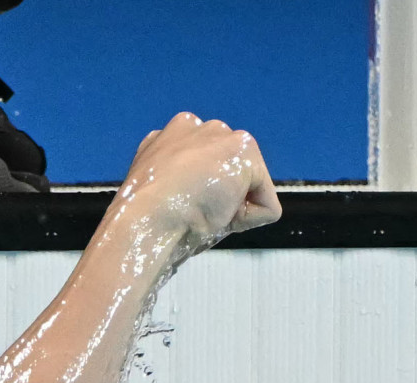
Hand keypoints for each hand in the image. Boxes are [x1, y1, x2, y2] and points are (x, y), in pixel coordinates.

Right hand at [117, 112, 281, 244]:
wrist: (149, 218)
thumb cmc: (152, 217)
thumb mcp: (166, 190)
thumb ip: (185, 179)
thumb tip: (203, 190)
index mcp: (175, 135)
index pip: (210, 171)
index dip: (205, 199)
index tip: (183, 206)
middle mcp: (199, 127)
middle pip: (234, 175)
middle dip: (223, 197)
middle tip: (194, 209)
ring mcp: (224, 136)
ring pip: (251, 186)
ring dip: (235, 206)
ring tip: (205, 210)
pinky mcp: (245, 152)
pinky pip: (267, 206)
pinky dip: (249, 220)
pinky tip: (221, 214)